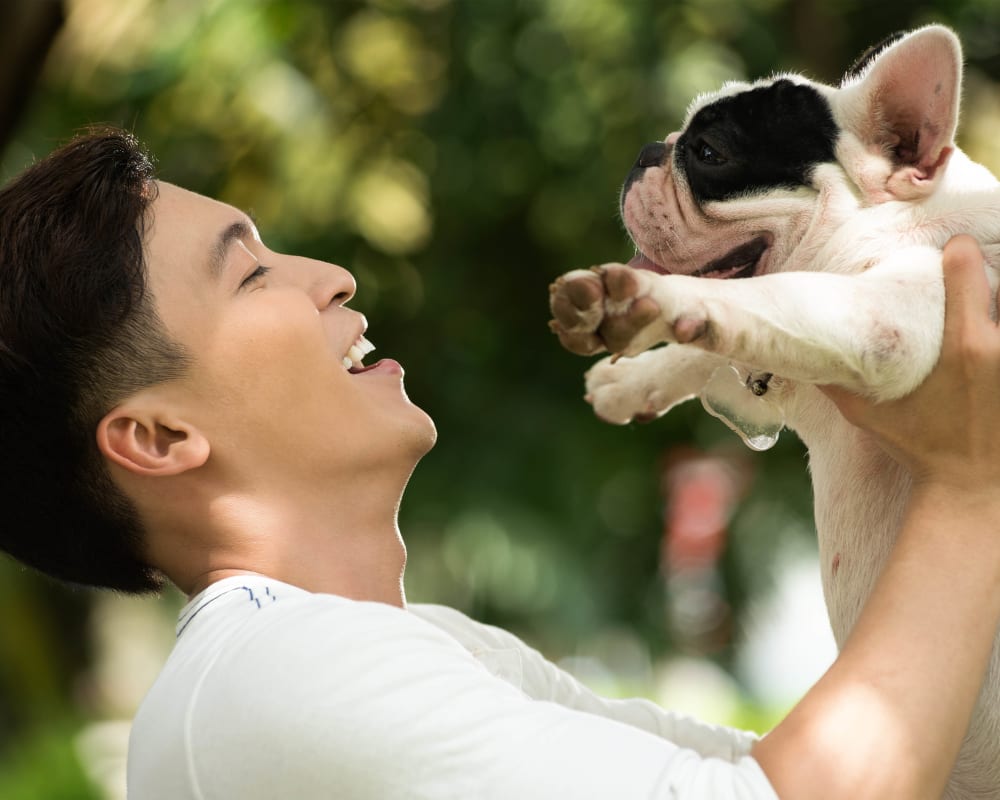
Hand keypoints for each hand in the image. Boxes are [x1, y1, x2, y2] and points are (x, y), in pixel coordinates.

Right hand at [822, 235, 999, 489]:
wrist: (975, 491)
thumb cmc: (923, 452)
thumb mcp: (873, 419)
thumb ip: (839, 387)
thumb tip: (806, 363)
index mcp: (963, 346)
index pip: (968, 269)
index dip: (960, 252)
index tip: (954, 250)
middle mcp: (999, 346)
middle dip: (989, 276)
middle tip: (971, 276)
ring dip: (997, 304)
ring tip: (984, 305)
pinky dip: (998, 334)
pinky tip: (989, 335)